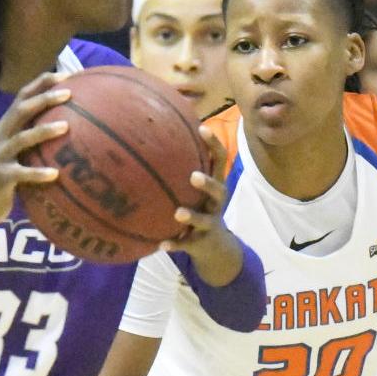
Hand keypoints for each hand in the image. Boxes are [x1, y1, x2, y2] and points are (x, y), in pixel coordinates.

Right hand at [0, 72, 70, 224]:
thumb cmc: (8, 176)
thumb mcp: (21, 152)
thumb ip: (38, 137)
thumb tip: (74, 126)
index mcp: (7, 126)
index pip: (24, 96)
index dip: (43, 82)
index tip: (68, 74)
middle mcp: (1, 135)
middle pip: (22, 109)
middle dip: (44, 98)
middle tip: (69, 93)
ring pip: (22, 138)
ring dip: (44, 131)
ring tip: (66, 127)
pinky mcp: (1, 176)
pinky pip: (21, 173)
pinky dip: (38, 173)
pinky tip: (55, 174)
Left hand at [161, 126, 242, 277]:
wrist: (215, 247)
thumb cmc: (200, 207)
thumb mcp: (197, 189)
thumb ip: (183, 168)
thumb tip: (157, 133)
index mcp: (215, 186)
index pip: (219, 161)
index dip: (214, 144)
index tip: (202, 128)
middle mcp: (216, 203)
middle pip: (219, 191)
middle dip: (208, 184)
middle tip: (194, 176)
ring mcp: (210, 224)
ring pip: (205, 220)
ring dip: (192, 216)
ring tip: (178, 213)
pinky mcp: (199, 243)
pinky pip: (186, 244)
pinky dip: (174, 245)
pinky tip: (161, 245)